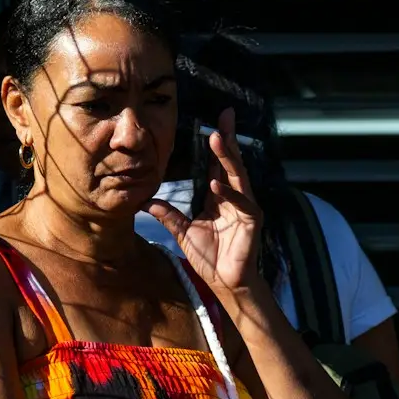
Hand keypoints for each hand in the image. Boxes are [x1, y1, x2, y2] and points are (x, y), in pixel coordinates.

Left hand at [144, 108, 264, 300]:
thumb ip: (169, 215)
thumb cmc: (210, 258)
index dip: (216, 144)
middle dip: (228, 138)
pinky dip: (227, 193)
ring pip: (238, 176)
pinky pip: (241, 202)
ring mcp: (245, 207)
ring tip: (217, 138)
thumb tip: (147, 201)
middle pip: (230, 162)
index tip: (212, 123)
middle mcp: (234, 197)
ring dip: (227, 157)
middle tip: (224, 115)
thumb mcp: (183, 232)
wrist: (225, 283)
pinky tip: (215, 184)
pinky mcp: (252, 221)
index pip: (217, 165)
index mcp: (219, 197)